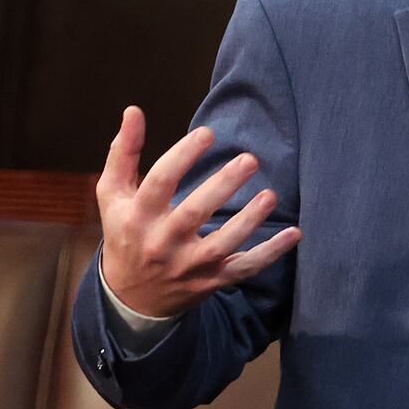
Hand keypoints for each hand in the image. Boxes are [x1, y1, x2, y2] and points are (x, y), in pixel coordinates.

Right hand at [97, 106, 300, 318]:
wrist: (130, 297)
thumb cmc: (125, 233)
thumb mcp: (113, 196)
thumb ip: (123, 153)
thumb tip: (134, 111)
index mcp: (137, 217)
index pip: (159, 182)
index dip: (182, 156)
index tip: (207, 133)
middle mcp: (162, 243)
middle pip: (194, 213)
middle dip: (222, 186)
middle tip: (249, 159)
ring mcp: (188, 266)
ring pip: (223, 244)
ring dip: (249, 220)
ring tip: (270, 195)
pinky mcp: (211, 281)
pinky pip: (244, 268)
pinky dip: (270, 253)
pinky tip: (294, 233)